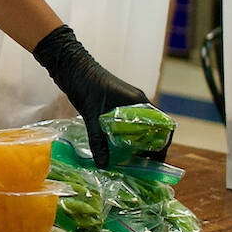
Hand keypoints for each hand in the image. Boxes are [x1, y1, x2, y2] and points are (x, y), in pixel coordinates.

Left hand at [32, 25, 150, 166]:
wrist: (69, 64)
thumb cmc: (84, 83)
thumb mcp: (91, 113)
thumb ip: (98, 139)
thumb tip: (104, 165)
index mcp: (138, 102)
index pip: (161, 126)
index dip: (161, 145)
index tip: (154, 162)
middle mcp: (136, 103)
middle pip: (151, 130)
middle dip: (148, 149)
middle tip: (139, 167)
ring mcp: (125, 104)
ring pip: (137, 128)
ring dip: (134, 144)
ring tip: (127, 162)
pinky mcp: (114, 105)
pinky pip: (124, 125)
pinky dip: (123, 138)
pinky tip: (114, 150)